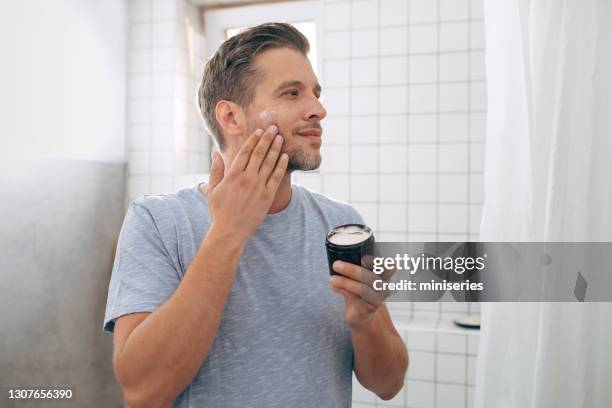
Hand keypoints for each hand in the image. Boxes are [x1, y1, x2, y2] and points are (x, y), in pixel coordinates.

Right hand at [202, 125, 288, 240]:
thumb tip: (214, 152)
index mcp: (232, 175)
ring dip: (275, 149)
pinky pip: (276, 177)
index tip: (259, 130)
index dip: (253, 140)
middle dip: (267, 139)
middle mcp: (246, 179)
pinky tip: (285, 156)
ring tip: (281, 138)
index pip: (245, 152)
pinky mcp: (267, 196)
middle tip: (274, 128)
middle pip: (259, 154)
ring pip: (269, 163)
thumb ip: (215, 170)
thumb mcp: (212, 190)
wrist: (230, 231)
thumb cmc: (219, 211)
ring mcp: (258, 187)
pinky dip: (281, 166)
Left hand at [329, 260, 390, 330]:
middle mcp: (383, 286)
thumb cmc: (360, 289)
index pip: (388, 266)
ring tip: (332, 279)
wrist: (362, 313)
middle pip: (371, 277)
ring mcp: (377, 299)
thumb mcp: (360, 276)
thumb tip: (338, 260)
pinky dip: (342, 291)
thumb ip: (354, 267)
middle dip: (352, 270)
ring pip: (363, 289)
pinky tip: (334, 287)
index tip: (363, 258)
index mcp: (384, 275)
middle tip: (336, 265)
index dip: (377, 262)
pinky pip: (355, 299)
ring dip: (345, 282)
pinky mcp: (368, 309)